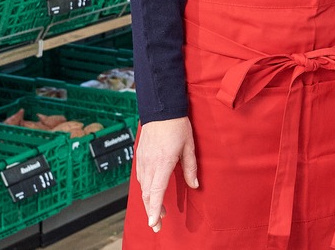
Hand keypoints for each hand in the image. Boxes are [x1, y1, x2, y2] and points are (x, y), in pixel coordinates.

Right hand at [136, 117, 198, 231]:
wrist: (161, 109)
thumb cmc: (177, 125)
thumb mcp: (189, 146)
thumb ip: (191, 168)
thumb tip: (195, 186)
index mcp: (163, 163)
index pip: (156, 191)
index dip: (154, 209)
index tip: (154, 222)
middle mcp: (149, 164)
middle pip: (147, 194)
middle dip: (151, 211)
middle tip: (157, 225)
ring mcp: (142, 160)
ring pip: (142, 187)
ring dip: (148, 201)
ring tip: (158, 210)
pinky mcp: (139, 156)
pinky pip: (140, 177)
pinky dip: (145, 188)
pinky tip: (151, 192)